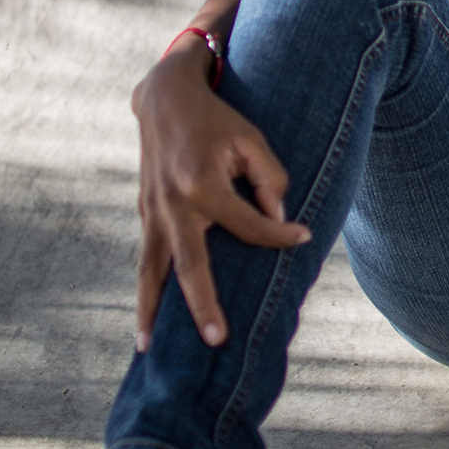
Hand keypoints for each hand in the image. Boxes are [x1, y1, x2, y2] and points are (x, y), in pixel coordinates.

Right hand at [131, 40, 309, 351]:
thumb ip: (270, 179)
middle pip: (189, 266)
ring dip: (150, 311)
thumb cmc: (216, 120)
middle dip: (203, 305)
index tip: (304, 237)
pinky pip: (146, 259)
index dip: (280, 234)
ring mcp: (152, 212)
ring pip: (150, 271)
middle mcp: (172, 205)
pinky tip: (148, 319)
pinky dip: (146, 289)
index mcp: (202, 185)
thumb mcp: (251, 139)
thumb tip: (277, 221)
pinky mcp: (144, 214)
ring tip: (148, 350)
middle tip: (218, 340)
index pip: (249, 225)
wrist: (164, 99)